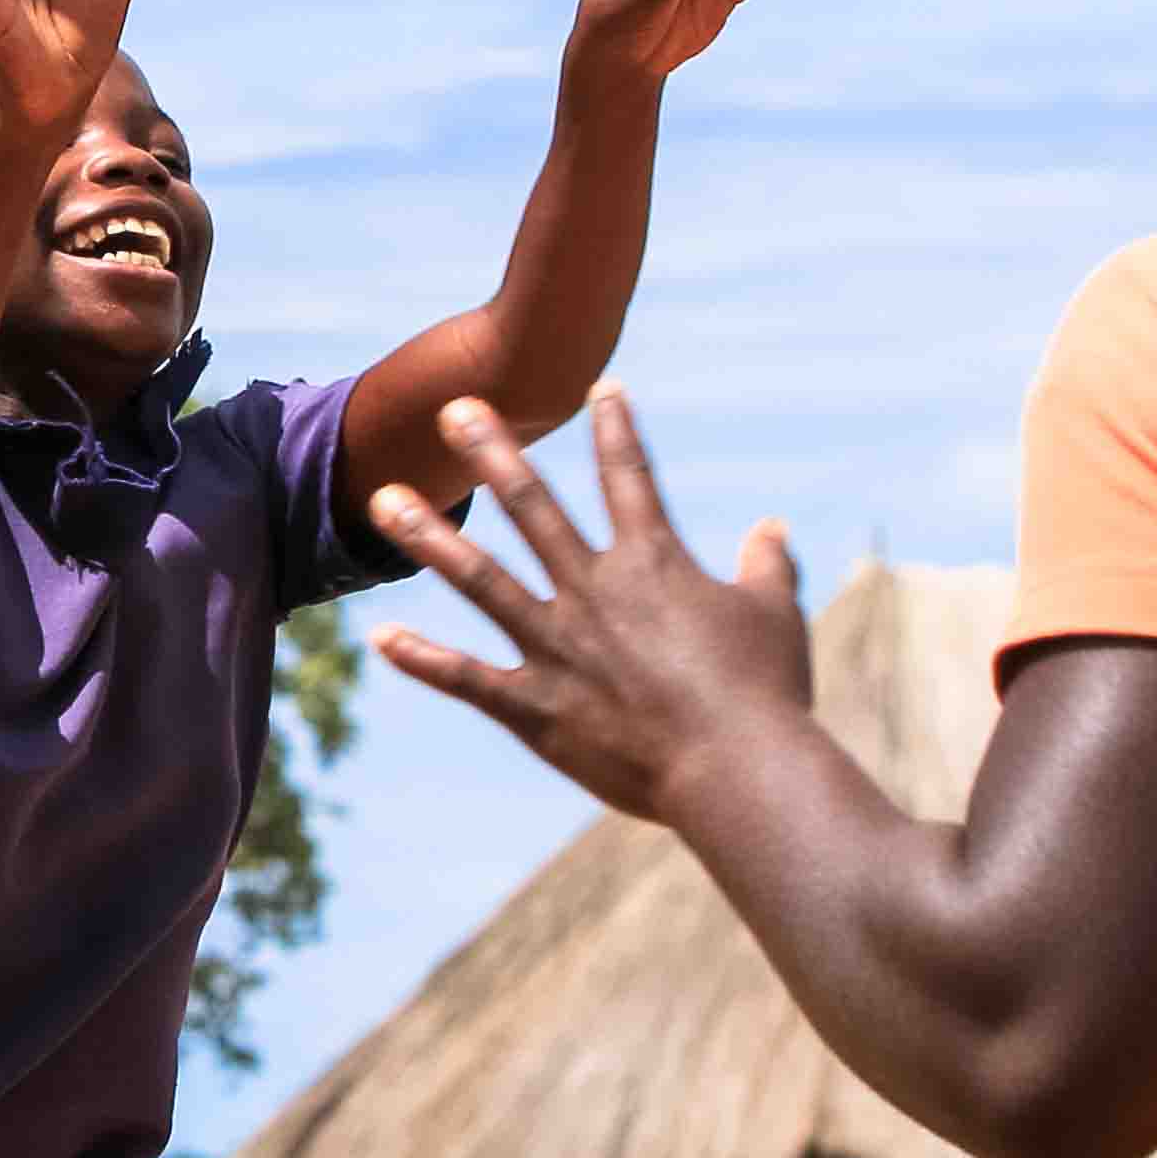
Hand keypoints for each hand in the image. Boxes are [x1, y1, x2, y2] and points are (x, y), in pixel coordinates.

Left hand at [367, 389, 810, 822]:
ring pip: (480, 578)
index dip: (617, 428)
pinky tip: (381, 637)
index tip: (600, 386)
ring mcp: (557, 646)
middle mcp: (595, 591)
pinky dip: (422, 658)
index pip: (630, 478)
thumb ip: (767, 565)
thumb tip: (769, 526)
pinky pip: (467, 678)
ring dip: (430, 537)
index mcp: (655, 563)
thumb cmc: (766, 694)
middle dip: (492, 452)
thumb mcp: (775, 616)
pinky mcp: (535, 706)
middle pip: (533, 506)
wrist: (737, 771)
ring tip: (384, 499)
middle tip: (453, 408)